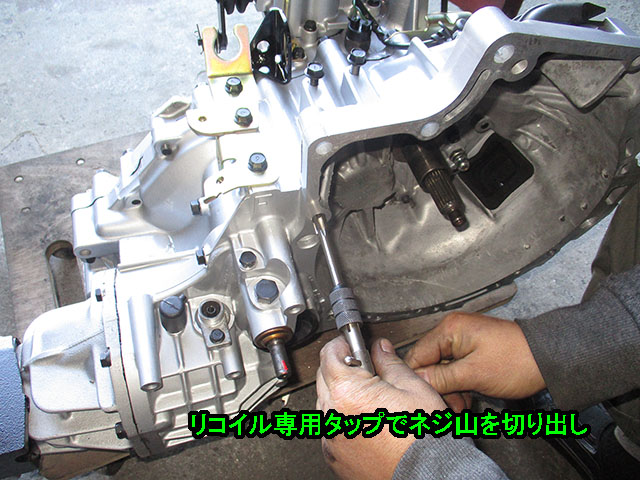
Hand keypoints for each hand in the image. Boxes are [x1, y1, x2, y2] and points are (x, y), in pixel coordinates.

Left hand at [316, 336, 445, 479]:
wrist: (428, 475)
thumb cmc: (424, 439)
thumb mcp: (413, 387)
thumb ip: (390, 363)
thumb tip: (381, 349)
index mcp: (348, 392)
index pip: (329, 354)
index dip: (343, 344)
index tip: (354, 344)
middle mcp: (332, 416)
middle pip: (325, 376)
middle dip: (343, 368)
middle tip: (368, 370)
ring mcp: (331, 438)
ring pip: (327, 403)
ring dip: (342, 394)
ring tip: (372, 400)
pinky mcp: (335, 456)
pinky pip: (332, 428)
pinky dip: (343, 420)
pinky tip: (368, 421)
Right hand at [405, 312, 544, 399]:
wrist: (549, 360)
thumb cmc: (516, 363)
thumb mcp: (473, 374)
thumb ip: (440, 378)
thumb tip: (414, 382)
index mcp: (449, 329)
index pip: (417, 355)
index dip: (417, 379)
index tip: (420, 399)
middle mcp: (452, 330)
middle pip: (429, 362)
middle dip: (436, 387)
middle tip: (447, 407)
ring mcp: (463, 339)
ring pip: (442, 368)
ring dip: (448, 389)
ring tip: (461, 407)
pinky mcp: (473, 349)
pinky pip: (456, 367)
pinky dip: (458, 384)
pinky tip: (466, 399)